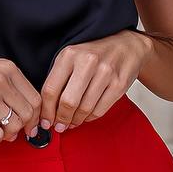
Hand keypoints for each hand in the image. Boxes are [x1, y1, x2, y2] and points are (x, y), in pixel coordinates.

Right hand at [0, 47, 40, 144]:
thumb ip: (7, 83)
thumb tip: (21, 110)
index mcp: (7, 69)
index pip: (35, 98)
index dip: (36, 116)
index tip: (31, 124)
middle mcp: (0, 81)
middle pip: (28, 114)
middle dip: (24, 127)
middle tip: (14, 132)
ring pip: (14, 126)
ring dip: (9, 134)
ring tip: (0, 132)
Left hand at [37, 30, 153, 135]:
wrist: (128, 45)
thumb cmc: (95, 53)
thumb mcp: (72, 56)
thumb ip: (59, 78)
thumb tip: (47, 109)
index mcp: (70, 55)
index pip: (50, 89)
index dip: (46, 111)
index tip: (45, 121)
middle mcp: (88, 62)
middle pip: (68, 102)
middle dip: (61, 119)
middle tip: (59, 126)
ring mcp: (106, 73)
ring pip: (84, 109)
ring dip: (75, 120)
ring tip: (71, 122)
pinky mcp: (119, 84)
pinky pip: (99, 110)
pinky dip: (89, 118)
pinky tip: (85, 116)